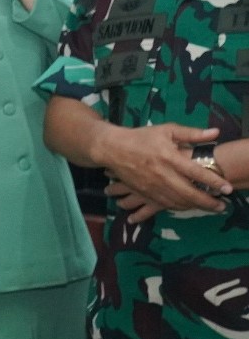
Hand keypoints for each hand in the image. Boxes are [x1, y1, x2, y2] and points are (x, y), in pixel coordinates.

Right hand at [100, 123, 226, 214]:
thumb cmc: (141, 137)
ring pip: (177, 201)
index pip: (196, 172)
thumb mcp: (166, 130)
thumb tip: (215, 133)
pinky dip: (179, 207)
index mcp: (169, 157)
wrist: (111, 148)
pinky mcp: (144, 192)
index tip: (227, 189)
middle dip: (207, 202)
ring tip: (208, 208)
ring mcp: (152, 186)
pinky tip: (187, 207)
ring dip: (195, 207)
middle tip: (221, 206)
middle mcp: (162, 174)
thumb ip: (191, 133)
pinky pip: (164, 204)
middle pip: (189, 193)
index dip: (214, 182)